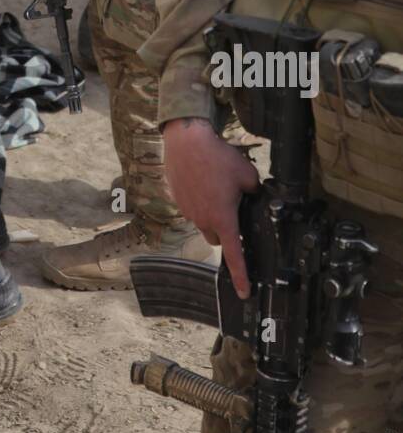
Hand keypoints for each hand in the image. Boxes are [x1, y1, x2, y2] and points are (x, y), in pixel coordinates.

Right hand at [162, 116, 259, 299]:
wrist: (187, 141)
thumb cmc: (217, 157)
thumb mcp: (248, 174)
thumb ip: (254, 192)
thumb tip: (254, 196)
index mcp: (224, 218)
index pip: (234, 255)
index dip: (241, 275)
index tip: (243, 291)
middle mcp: (204, 219)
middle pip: (218, 238)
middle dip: (226, 230)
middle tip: (233, 208)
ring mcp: (188, 211)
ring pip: (204, 222)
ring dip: (211, 213)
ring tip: (216, 187)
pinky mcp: (178, 200)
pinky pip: (192, 208)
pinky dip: (199, 201)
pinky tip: (203, 181)